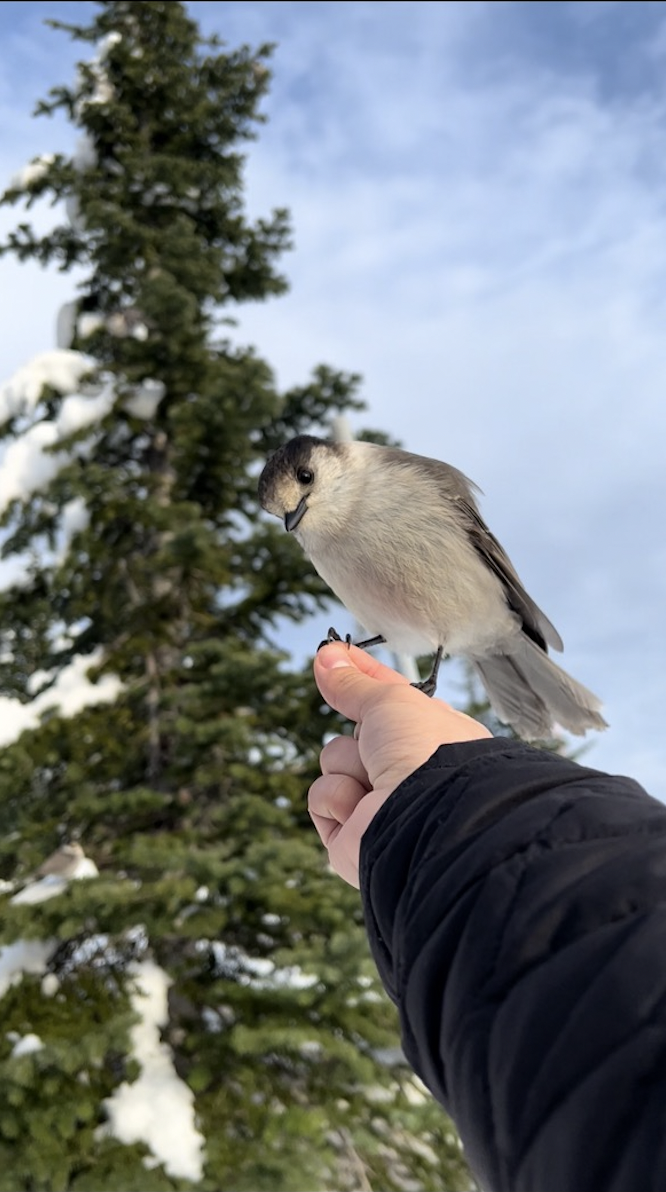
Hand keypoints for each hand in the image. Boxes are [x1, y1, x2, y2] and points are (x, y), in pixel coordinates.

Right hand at [309, 643, 491, 886]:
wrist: (426, 819)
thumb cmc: (427, 754)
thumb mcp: (390, 700)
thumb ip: (354, 682)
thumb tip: (327, 656)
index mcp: (432, 738)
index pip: (387, 702)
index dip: (362, 677)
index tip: (334, 652)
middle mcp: (408, 773)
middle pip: (354, 734)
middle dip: (358, 735)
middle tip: (374, 742)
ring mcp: (379, 804)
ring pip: (334, 762)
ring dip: (348, 765)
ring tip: (376, 783)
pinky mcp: (351, 835)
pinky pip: (321, 798)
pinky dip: (337, 799)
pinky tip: (360, 811)